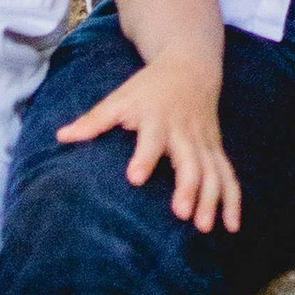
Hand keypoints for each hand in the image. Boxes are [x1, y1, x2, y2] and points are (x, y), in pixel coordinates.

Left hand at [57, 53, 243, 231]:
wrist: (191, 66)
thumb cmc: (148, 88)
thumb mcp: (120, 98)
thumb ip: (94, 120)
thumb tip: (62, 136)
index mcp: (158, 120)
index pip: (152, 139)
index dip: (145, 157)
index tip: (135, 178)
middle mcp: (184, 132)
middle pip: (190, 161)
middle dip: (188, 187)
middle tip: (180, 213)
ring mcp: (204, 143)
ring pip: (214, 172)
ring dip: (212, 199)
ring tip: (204, 227)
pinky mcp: (216, 150)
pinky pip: (228, 176)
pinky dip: (233, 200)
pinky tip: (232, 226)